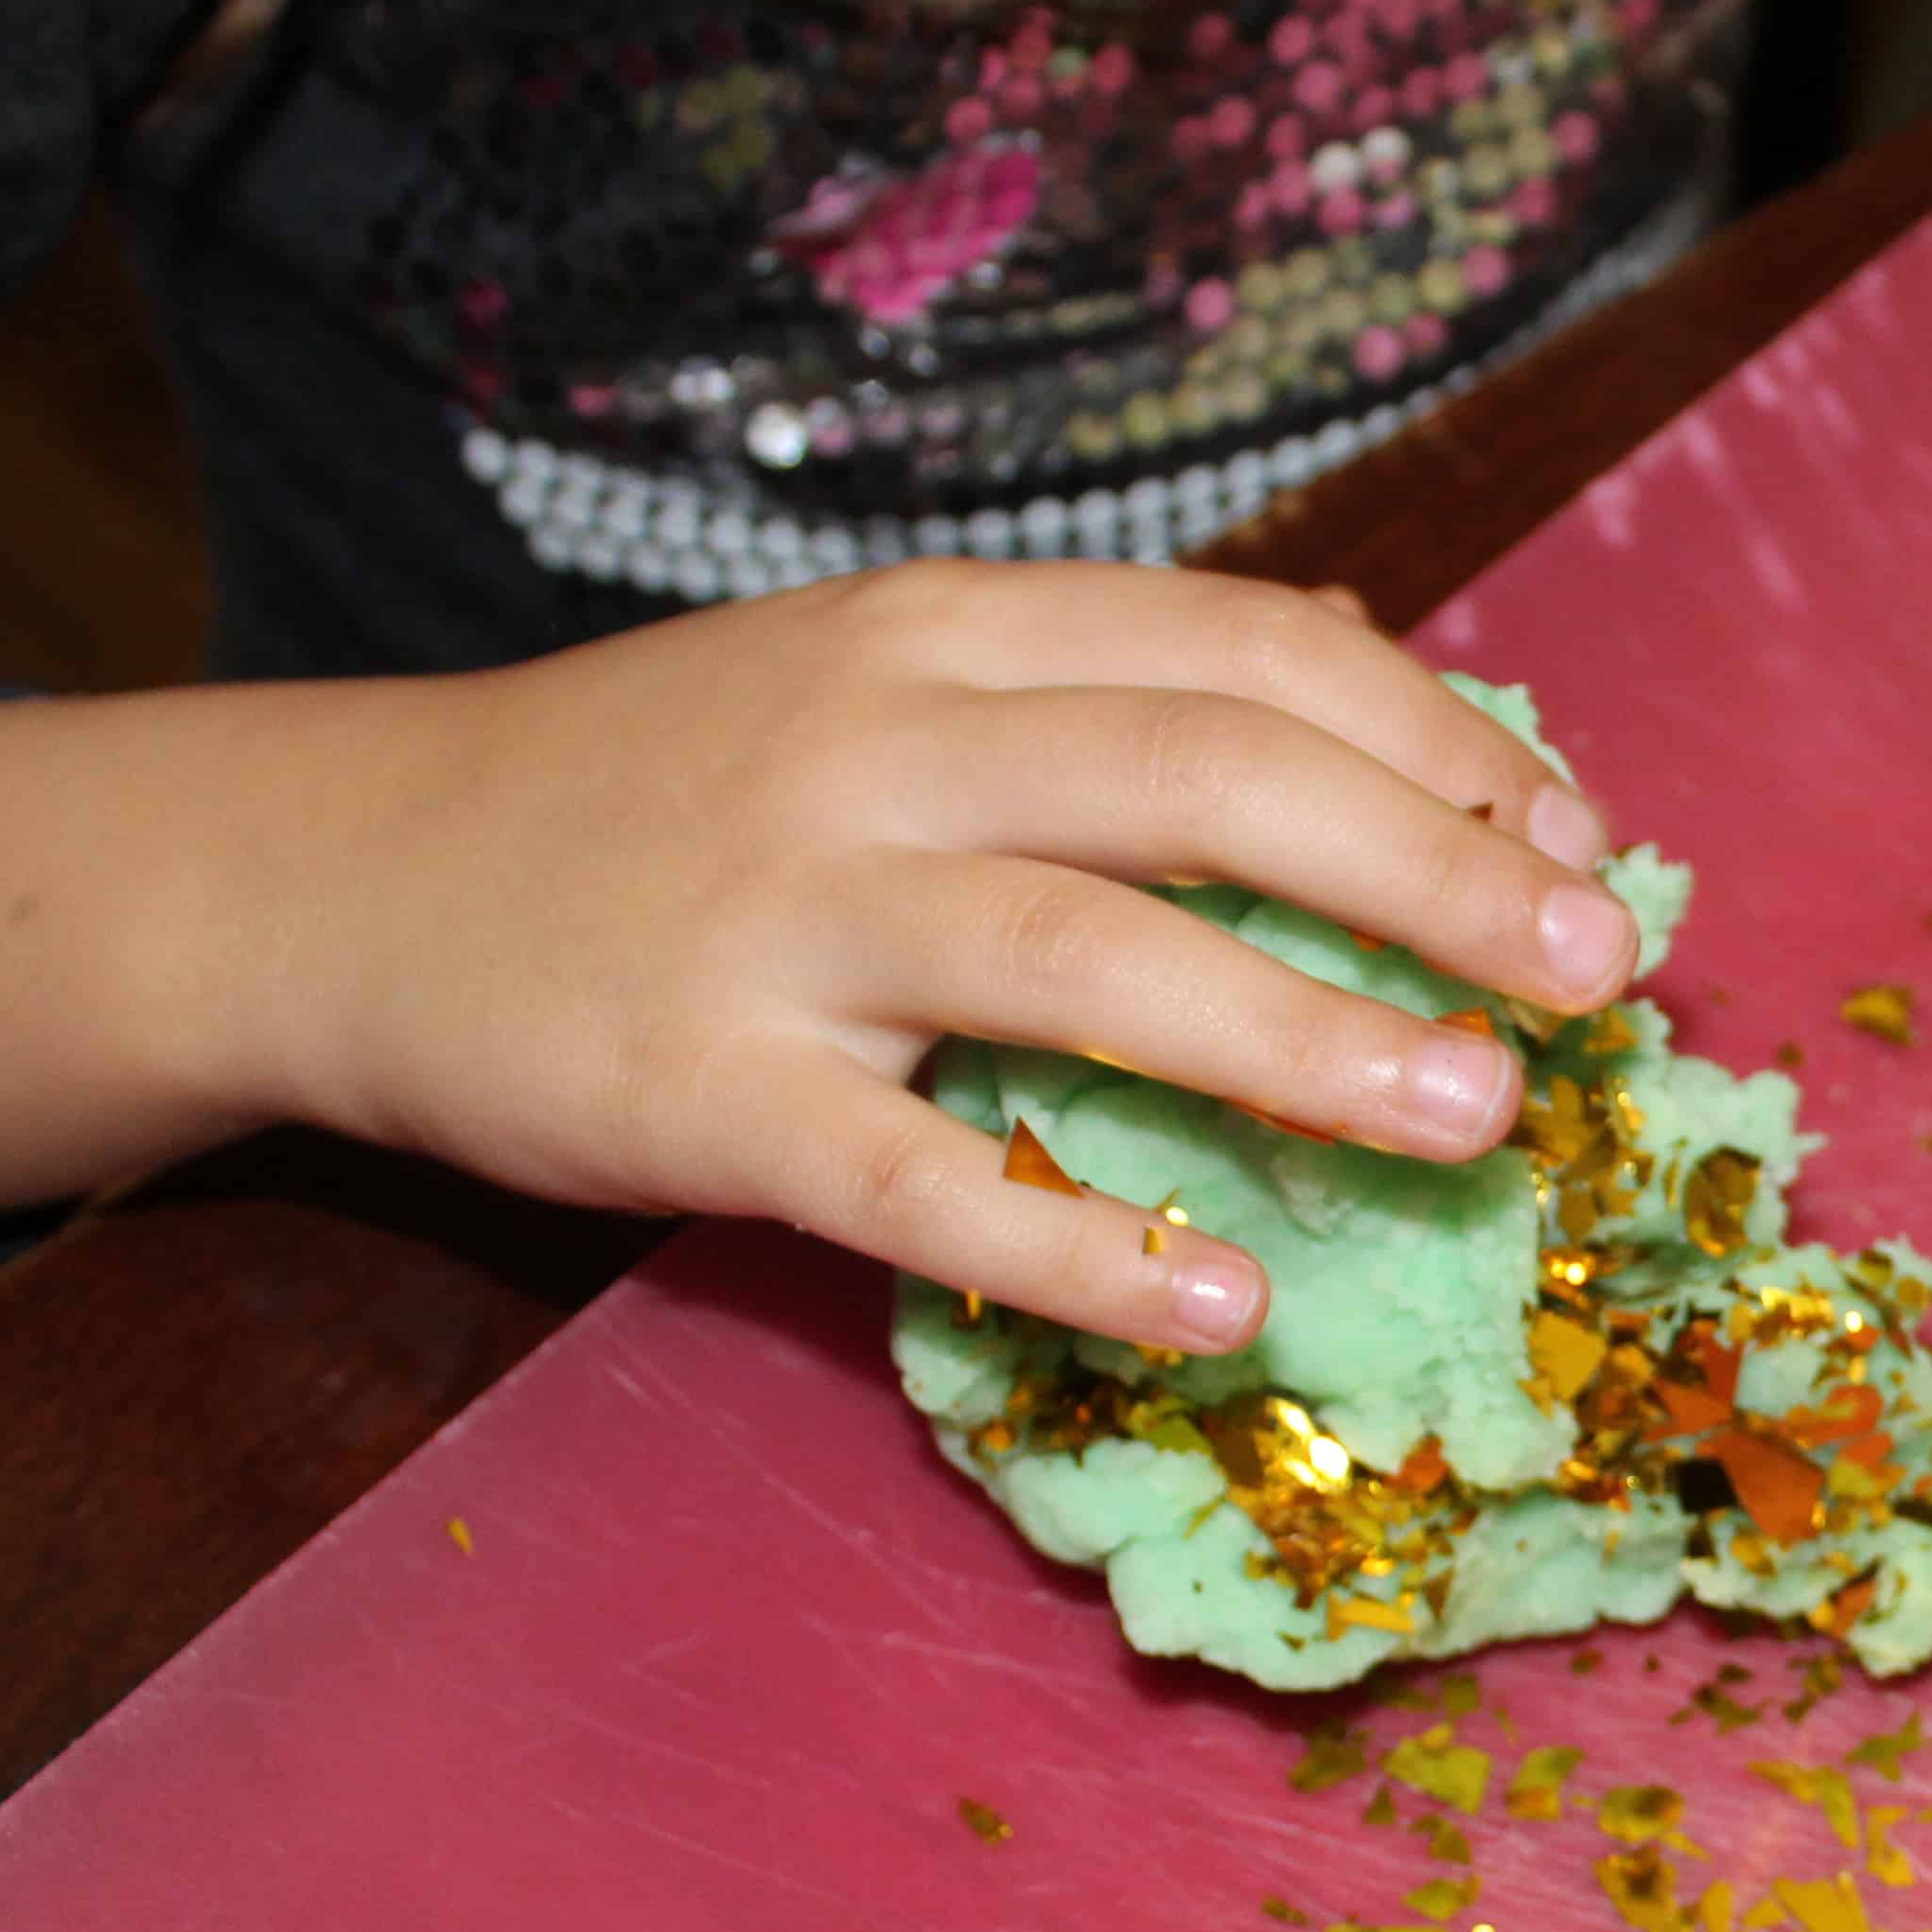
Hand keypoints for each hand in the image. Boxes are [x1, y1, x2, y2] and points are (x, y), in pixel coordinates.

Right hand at [0, 564, 1636, 1361]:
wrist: (344, 873)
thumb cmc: (661, 792)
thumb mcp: (881, 675)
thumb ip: (1105, 685)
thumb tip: (1390, 683)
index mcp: (949, 633)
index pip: (1252, 649)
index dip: (1442, 745)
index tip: (1579, 847)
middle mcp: (877, 746)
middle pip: (1208, 775)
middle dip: (1432, 871)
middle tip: (1588, 977)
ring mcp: (783, 919)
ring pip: (1089, 952)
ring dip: (1307, 1034)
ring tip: (1475, 1115)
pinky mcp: (697, 1091)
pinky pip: (918, 1180)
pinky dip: (1082, 1240)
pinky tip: (1226, 1298)